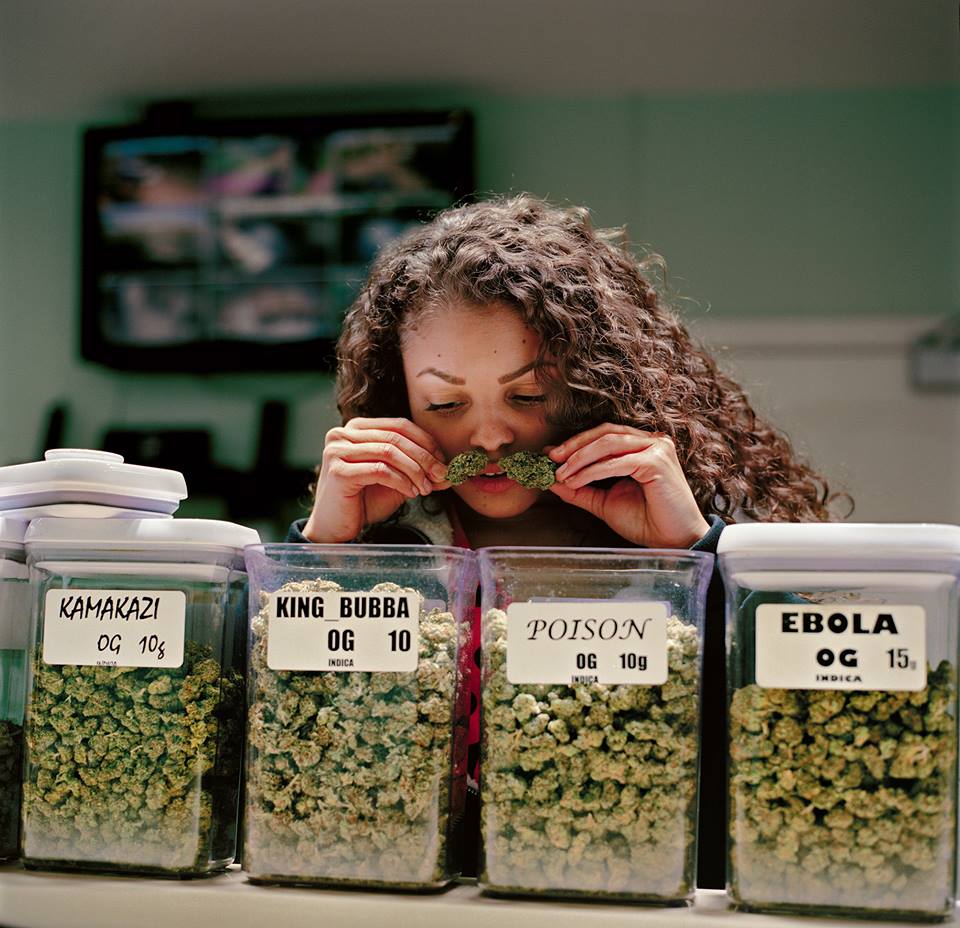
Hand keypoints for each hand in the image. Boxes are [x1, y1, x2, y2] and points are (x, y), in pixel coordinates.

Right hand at [304, 417, 448, 542]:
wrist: (335, 527)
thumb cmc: (363, 502)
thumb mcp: (397, 481)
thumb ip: (419, 472)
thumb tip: (449, 473)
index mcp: (357, 428)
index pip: (399, 425)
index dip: (426, 441)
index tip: (443, 460)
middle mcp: (343, 434)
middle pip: (396, 437)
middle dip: (424, 457)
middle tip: (441, 475)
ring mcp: (337, 451)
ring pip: (390, 452)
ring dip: (414, 471)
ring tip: (425, 488)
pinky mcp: (338, 471)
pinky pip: (380, 470)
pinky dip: (401, 481)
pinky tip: (410, 493)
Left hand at [547, 424, 709, 548]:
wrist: (673, 542)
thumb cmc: (647, 521)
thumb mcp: (605, 501)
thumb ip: (581, 489)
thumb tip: (553, 480)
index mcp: (643, 446)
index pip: (605, 434)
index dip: (577, 442)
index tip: (551, 455)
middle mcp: (653, 441)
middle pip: (605, 432)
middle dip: (574, 445)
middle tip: (552, 458)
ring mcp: (657, 449)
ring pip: (609, 443)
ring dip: (580, 457)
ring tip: (561, 473)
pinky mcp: (657, 462)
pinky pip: (617, 462)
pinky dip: (592, 470)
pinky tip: (576, 480)